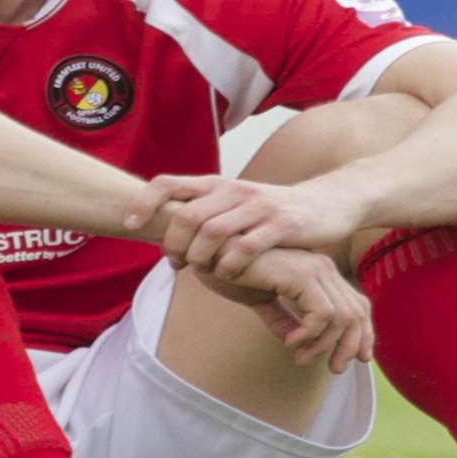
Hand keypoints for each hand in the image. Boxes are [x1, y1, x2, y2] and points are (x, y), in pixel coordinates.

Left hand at [125, 174, 366, 279]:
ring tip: (202, 271)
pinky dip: (230, 266)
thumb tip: (165, 232)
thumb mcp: (236, 205)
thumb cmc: (273, 212)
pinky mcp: (281, 225)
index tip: (128, 225)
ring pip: (211, 232)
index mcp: (217, 184)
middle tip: (176, 263)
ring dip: (199, 258)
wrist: (328, 203)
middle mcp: (234, 190)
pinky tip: (229, 275)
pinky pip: (245, 248)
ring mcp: (257, 206)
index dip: (143, 202)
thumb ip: (205, 213)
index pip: (167, 182)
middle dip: (173, 244)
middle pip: (185, 215)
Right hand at [192, 247, 373, 373]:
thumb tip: (293, 340)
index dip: (362, 334)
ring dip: (324, 344)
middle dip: (350, 346)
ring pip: (342, 317)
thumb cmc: (230, 269)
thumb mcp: (261, 299)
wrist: (209, 251)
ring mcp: (314, 269)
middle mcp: (322, 267)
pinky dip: (310, 334)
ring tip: (301, 357)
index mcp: (317, 271)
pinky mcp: (302, 275)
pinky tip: (290, 342)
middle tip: (334, 369)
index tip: (353, 361)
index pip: (356, 304)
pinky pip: (322, 314)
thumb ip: (281, 317)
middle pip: (357, 312)